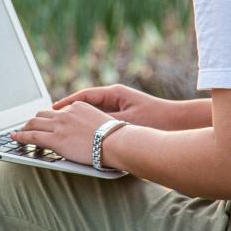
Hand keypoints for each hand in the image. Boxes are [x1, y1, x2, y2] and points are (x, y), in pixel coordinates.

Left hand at [11, 101, 111, 164]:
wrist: (115, 142)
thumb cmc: (113, 137)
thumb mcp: (100, 122)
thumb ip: (88, 123)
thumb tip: (86, 132)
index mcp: (77, 106)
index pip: (57, 111)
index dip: (48, 118)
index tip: (44, 122)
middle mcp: (66, 113)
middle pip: (42, 114)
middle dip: (33, 121)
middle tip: (28, 127)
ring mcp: (59, 125)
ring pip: (34, 123)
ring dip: (25, 128)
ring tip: (19, 134)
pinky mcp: (55, 139)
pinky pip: (32, 136)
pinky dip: (21, 137)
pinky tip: (15, 139)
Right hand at [52, 83, 169, 128]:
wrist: (178, 123)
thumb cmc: (156, 120)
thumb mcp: (127, 122)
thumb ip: (105, 124)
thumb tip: (87, 128)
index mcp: (115, 93)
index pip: (85, 95)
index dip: (67, 102)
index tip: (53, 109)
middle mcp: (116, 98)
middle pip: (87, 103)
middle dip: (69, 111)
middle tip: (52, 118)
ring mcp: (121, 108)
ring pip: (94, 113)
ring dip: (80, 120)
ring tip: (63, 128)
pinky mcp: (126, 119)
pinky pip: (103, 122)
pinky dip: (92, 127)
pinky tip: (84, 137)